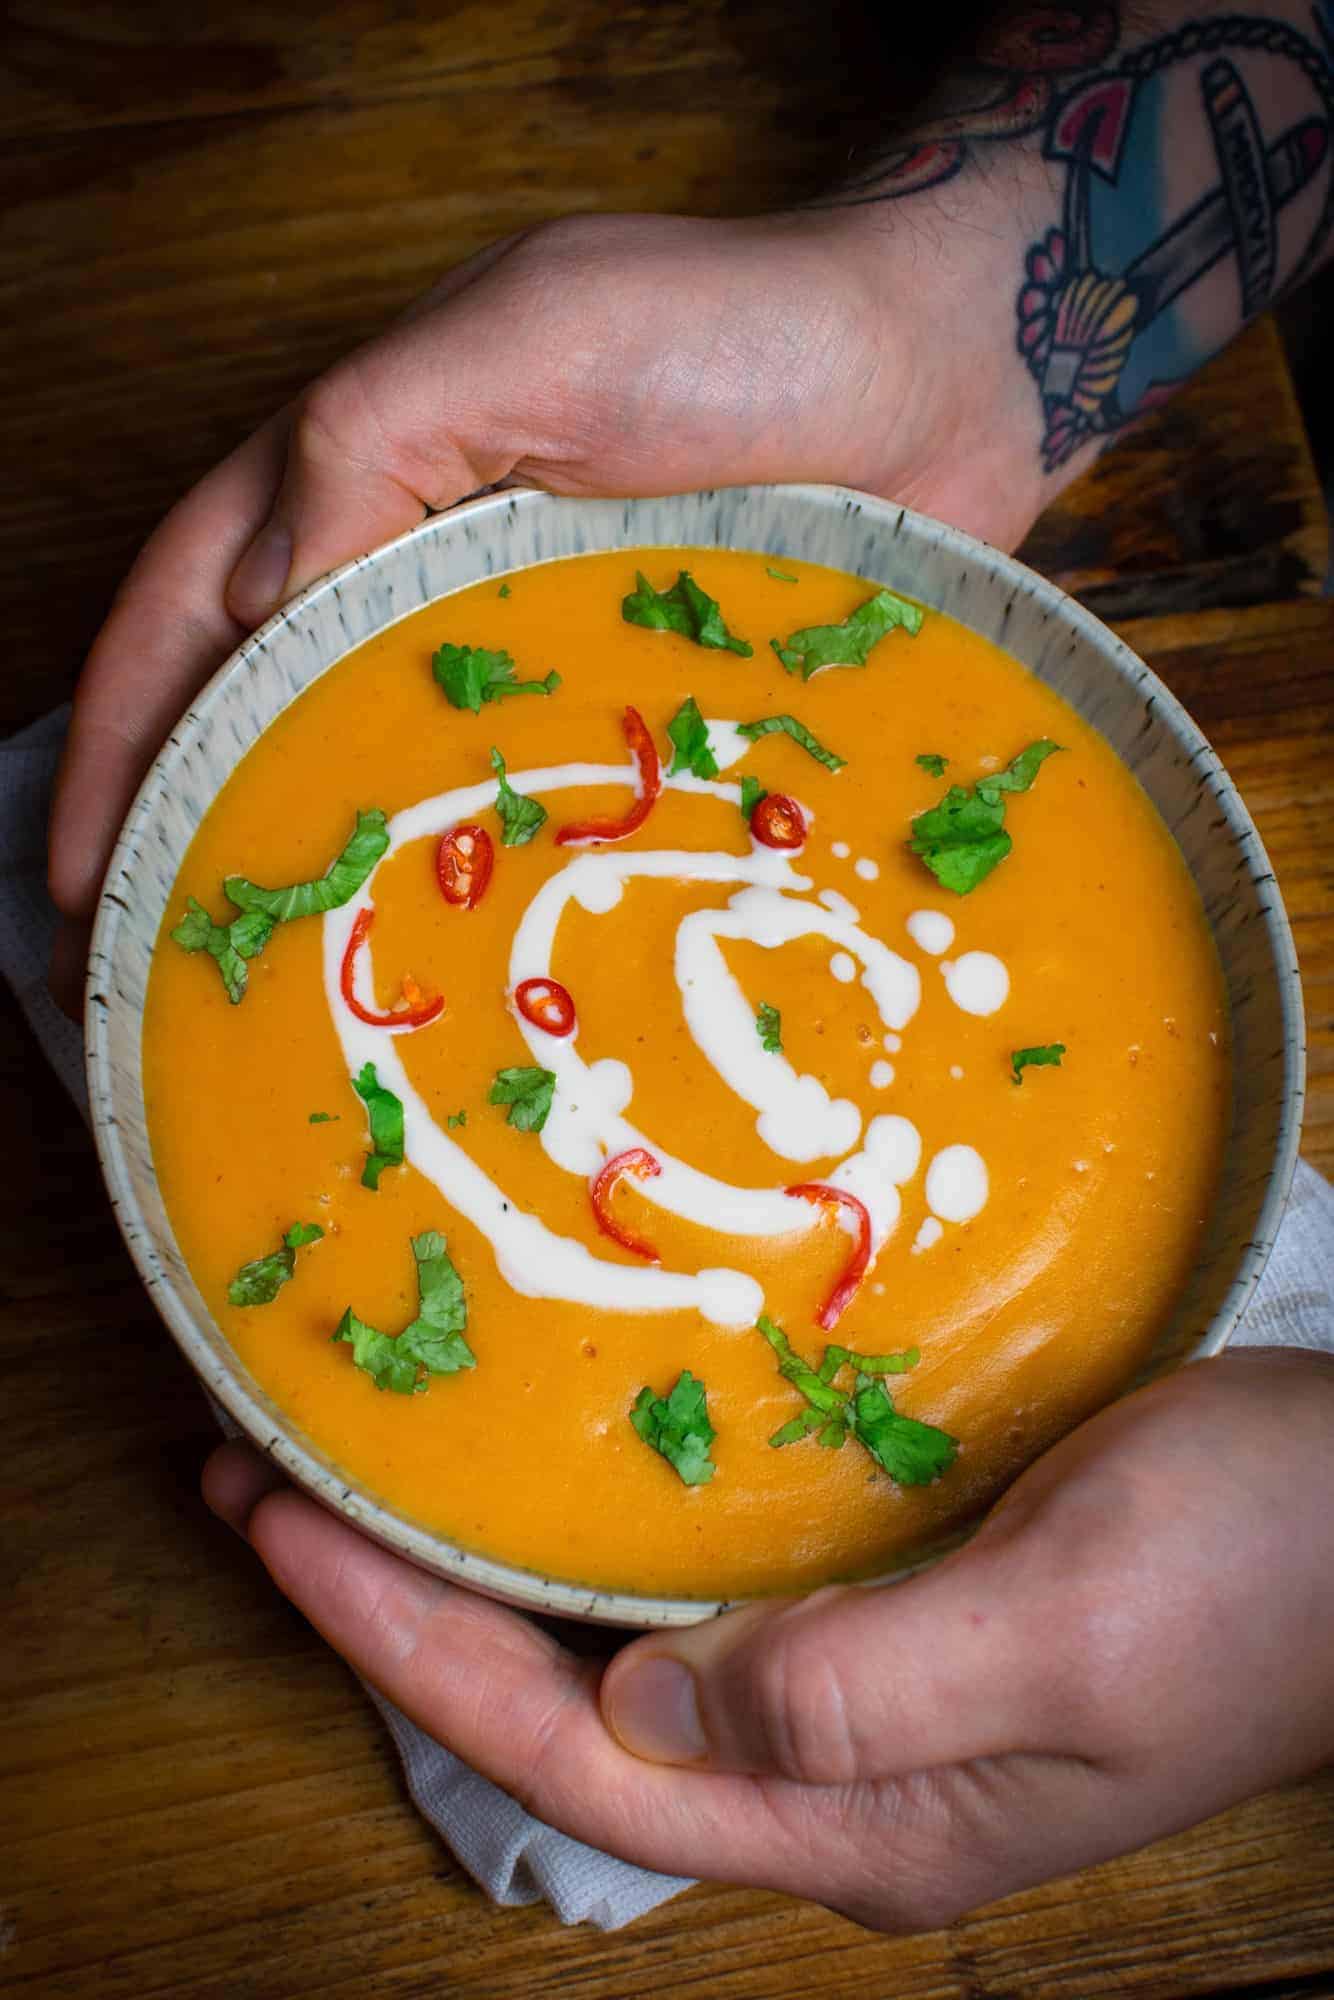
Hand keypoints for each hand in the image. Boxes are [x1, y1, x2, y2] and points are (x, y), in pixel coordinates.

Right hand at [48, 189, 1056, 978]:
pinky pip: (552, 820)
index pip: (199, 609)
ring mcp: (544, 655)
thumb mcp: (531, 335)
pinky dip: (504, 899)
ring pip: (409, 788)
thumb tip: (251, 604)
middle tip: (166, 977)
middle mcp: (442, 575)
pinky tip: (480, 989)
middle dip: (213, 836)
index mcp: (376, 471)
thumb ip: (377, 438)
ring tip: (299, 1018)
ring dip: (350, 892)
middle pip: (282, 717)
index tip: (80, 870)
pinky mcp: (646, 716)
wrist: (952, 375)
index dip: (126, 736)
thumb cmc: (744, 330)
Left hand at [204, 1348, 1333, 1929]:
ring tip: (361, 1451)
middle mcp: (831, 1766)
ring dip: (482, 1549)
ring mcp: (856, 1678)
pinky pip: (696, 1562)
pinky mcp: (886, 1586)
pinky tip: (546, 1434)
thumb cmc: (1258, 1572)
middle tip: (267, 1473)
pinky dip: (594, 1505)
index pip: (575, 1757)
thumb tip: (642, 1703)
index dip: (410, 1651)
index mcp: (858, 1821)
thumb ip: (857, 1692)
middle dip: (402, 1602)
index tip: (285, 1531)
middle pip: (563, 1705)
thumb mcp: (1069, 1633)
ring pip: (618, 1630)